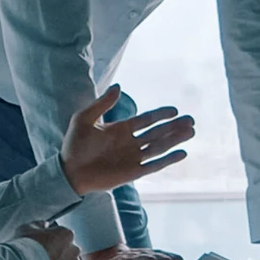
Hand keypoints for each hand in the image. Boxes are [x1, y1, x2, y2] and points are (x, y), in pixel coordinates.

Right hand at [21, 223, 81, 259]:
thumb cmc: (25, 247)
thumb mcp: (28, 228)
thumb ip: (39, 224)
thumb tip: (45, 224)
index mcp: (66, 234)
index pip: (64, 237)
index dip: (54, 243)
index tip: (46, 249)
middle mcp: (75, 249)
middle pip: (70, 252)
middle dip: (61, 256)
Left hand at [60, 85, 194, 194]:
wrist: (68, 171)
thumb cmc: (73, 145)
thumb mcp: (84, 119)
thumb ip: (102, 104)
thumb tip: (118, 86)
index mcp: (121, 129)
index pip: (146, 120)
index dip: (160, 115)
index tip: (175, 110)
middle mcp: (130, 143)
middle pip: (157, 133)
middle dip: (174, 127)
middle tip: (191, 120)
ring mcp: (132, 158)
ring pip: (159, 147)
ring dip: (175, 140)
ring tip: (191, 132)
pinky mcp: (132, 173)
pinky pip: (154, 165)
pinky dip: (168, 160)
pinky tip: (182, 153)